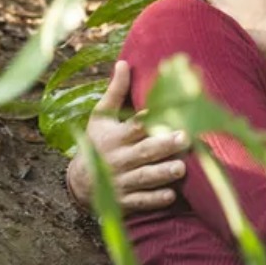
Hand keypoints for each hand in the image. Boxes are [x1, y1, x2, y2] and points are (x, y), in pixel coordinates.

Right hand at [65, 60, 190, 213]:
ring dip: (162, 173)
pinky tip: (171, 196)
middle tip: (185, 138)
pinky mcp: (124, 201)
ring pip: (144, 177)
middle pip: (143, 152)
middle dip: (163, 145)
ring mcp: (121, 181)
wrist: (80, 182)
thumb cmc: (98, 142)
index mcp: (114, 137)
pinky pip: (140, 201)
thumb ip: (116, 92)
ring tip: (182, 168)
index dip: (147, 120)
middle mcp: (118, 159)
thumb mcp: (101, 117)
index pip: (132, 127)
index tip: (164, 113)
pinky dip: (154, 200)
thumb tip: (124, 62)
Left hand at [202, 0, 265, 46]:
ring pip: (218, 22)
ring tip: (245, 19)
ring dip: (228, 20)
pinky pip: (226, 38)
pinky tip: (248, 34)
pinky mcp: (230, 46)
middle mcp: (214, 13)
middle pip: (211, 6)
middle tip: (240, 3)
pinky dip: (234, 34)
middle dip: (222, 4)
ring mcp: (221, 31)